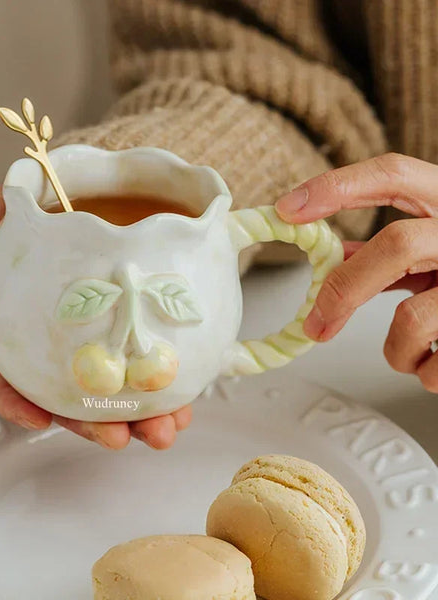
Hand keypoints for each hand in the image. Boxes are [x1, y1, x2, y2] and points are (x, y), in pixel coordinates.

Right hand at [0, 188, 191, 448]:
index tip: (37, 420)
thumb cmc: (74, 203)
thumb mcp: (30, 198)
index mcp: (28, 318)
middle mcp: (65, 340)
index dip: (15, 399)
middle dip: (90, 423)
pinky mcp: (143, 337)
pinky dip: (168, 397)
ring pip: (115, 395)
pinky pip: (153, 375)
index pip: (7, 367)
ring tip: (162, 431)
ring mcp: (105, 342)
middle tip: (116, 437)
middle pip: (68, 394)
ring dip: (137, 420)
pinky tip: (184, 406)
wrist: (131, 195)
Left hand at [275, 153, 437, 391]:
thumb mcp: (435, 252)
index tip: (287, 209)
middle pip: (396, 244)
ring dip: (396, 351)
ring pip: (413, 320)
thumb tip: (335, 256)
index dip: (337, 186)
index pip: (394, 174)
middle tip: (316, 325)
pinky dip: (425, 374)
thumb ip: (391, 251)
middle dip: (345, 290)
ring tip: (408, 354)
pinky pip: (437, 368)